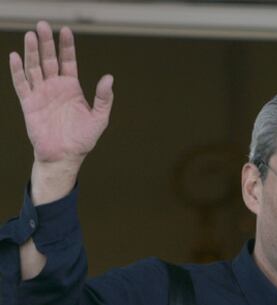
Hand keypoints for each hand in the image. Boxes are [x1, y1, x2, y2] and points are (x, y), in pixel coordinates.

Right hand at [10, 21, 113, 165]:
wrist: (65, 156)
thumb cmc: (82, 139)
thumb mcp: (99, 118)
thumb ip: (104, 99)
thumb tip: (109, 78)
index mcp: (71, 88)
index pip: (68, 61)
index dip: (67, 46)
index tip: (66, 30)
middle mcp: (55, 87)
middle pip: (49, 59)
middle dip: (46, 43)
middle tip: (43, 25)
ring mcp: (41, 94)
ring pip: (34, 68)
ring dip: (32, 52)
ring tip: (32, 35)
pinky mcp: (29, 104)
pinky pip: (21, 84)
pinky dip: (18, 71)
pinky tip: (16, 56)